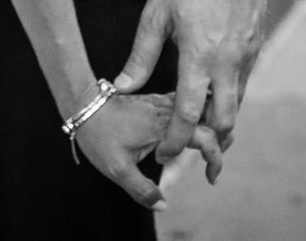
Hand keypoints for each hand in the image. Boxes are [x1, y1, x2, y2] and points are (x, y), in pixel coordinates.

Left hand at [69, 92, 225, 206]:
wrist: (82, 104)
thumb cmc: (98, 135)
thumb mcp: (117, 169)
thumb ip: (141, 190)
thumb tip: (162, 205)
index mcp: (163, 126)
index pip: (204, 137)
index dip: (215, 159)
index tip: (211, 179)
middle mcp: (167, 110)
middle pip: (209, 120)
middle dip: (222, 142)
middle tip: (217, 164)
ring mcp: (163, 103)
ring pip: (200, 110)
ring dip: (211, 128)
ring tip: (213, 150)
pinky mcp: (157, 101)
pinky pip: (186, 106)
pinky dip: (197, 118)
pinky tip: (194, 130)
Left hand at [112, 0, 266, 163]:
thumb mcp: (156, 13)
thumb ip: (140, 56)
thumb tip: (120, 87)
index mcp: (198, 56)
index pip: (187, 112)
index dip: (174, 139)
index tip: (163, 156)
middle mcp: (228, 62)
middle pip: (222, 121)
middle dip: (206, 143)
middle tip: (188, 153)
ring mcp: (247, 56)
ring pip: (238, 105)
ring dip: (221, 123)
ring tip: (200, 133)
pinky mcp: (256, 47)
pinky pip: (245, 83)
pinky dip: (231, 98)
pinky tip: (215, 98)